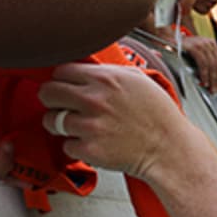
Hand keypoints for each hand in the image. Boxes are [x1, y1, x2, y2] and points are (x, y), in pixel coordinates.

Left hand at [37, 63, 183, 178]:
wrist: (168, 147)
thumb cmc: (157, 115)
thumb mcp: (137, 78)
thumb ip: (107, 70)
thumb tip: (85, 66)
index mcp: (105, 79)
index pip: (61, 71)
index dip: (62, 79)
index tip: (66, 86)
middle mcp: (94, 100)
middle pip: (47, 93)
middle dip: (52, 99)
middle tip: (61, 105)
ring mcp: (90, 126)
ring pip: (51, 120)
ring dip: (60, 124)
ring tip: (77, 126)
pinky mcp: (89, 150)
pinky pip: (66, 145)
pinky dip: (76, 146)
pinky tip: (92, 142)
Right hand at [181, 35, 216, 90]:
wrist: (169, 39)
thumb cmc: (182, 48)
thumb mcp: (197, 52)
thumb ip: (205, 60)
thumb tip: (211, 77)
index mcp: (211, 44)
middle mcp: (208, 43)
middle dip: (216, 78)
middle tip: (214, 89)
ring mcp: (201, 44)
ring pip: (211, 64)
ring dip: (211, 78)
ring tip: (209, 86)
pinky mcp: (193, 47)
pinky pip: (202, 63)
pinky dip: (204, 73)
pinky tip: (203, 80)